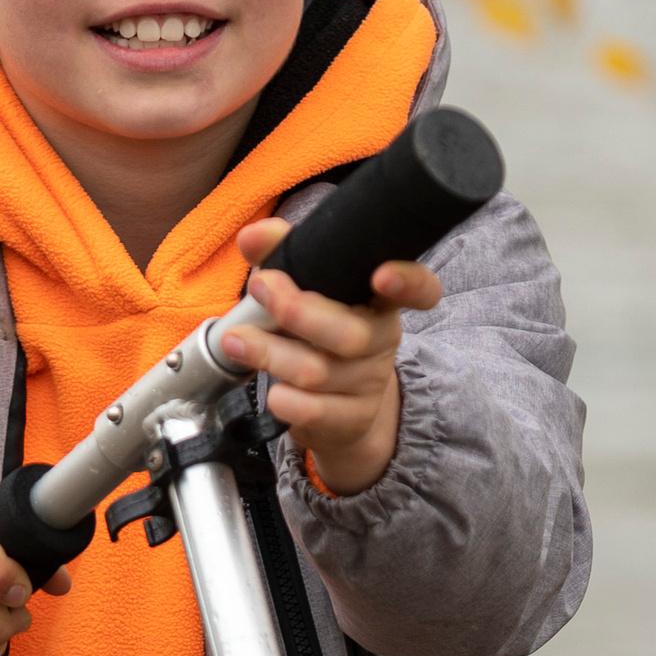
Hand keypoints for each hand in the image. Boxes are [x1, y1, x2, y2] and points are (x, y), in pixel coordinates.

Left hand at [219, 219, 442, 497]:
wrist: (338, 408)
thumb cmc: (318, 332)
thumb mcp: (304, 288)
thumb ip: (281, 253)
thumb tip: (252, 236)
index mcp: (380, 301)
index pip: (419, 290)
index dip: (409, 283)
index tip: (382, 276)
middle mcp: (382, 341)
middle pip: (351, 334)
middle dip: (299, 311)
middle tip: (260, 287)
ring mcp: (369, 383)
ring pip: (320, 372)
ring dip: (272, 354)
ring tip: (236, 340)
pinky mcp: (350, 419)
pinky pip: (315, 412)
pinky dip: (286, 400)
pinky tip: (270, 391)